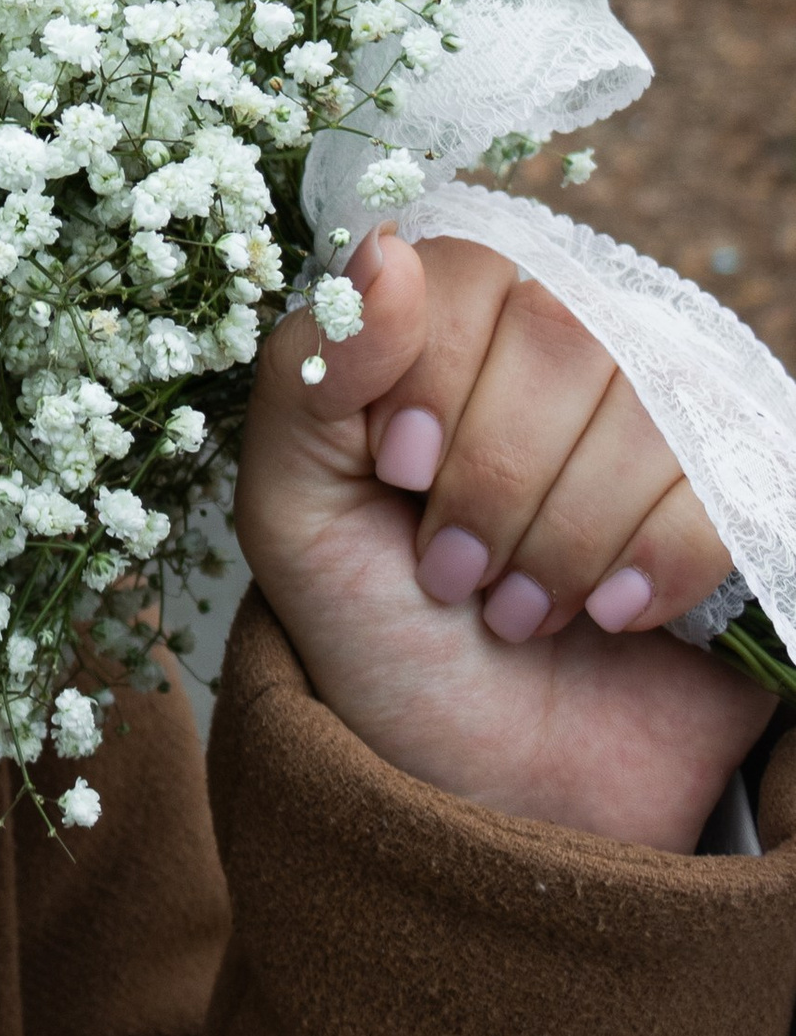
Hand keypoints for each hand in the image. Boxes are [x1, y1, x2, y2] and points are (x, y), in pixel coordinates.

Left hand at [233, 230, 773, 851]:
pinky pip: (721, 488)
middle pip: (565, 334)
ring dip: (563, 540)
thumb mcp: (294, 517)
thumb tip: (382, 247)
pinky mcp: (740, 495)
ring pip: (647, 410)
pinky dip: (650, 567)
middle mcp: (569, 349)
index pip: (469, 273)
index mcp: (454, 330)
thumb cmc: (384, 640)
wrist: (489, 788)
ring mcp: (666, 418)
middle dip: (493, 482)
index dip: (434, 377)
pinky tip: (612, 618)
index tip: (400, 477)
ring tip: (518, 612)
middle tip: (453, 576)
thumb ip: (309, 375)